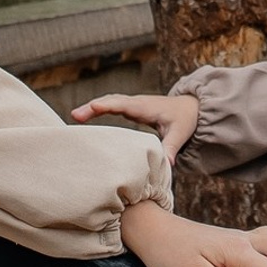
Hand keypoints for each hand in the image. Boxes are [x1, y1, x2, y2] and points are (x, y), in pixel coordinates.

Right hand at [73, 91, 199, 161]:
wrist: (192, 108)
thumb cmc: (185, 120)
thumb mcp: (180, 134)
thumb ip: (171, 148)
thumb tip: (167, 164)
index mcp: (146, 108)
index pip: (124, 105)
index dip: (108, 105)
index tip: (93, 107)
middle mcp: (137, 103)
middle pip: (112, 101)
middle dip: (93, 107)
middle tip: (75, 115)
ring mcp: (133, 104)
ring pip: (110, 102)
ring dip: (93, 107)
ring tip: (75, 116)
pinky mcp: (131, 108)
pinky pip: (112, 105)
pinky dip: (99, 108)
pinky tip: (86, 115)